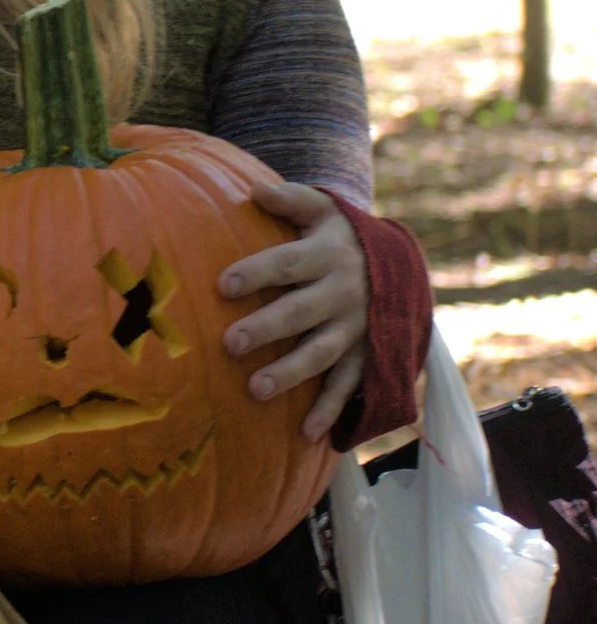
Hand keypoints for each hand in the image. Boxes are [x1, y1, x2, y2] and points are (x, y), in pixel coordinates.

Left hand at [219, 180, 370, 440]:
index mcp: (328, 256)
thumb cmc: (340, 236)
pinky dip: (331, 411)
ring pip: (322, 353)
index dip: (257, 273)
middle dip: (267, 328)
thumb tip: (255, 189)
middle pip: (301, 312)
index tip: (222, 284)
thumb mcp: (324, 211)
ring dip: (290, 373)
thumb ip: (292, 199)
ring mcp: (357, 329)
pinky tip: (306, 434)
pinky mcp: (366, 356)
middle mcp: (344, 294)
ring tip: (255, 390)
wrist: (401, 266)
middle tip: (229, 343)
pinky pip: (349, 386)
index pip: (288, 263)